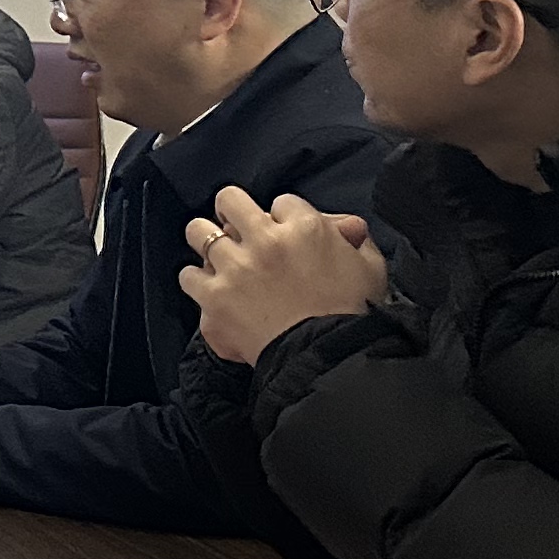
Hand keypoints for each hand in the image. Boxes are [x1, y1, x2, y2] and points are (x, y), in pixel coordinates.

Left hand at [179, 187, 387, 363]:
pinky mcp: (215, 296)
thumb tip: (345, 226)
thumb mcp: (369, 268)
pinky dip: (197, 281)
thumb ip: (354, 239)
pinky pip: (188, 275)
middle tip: (235, 227)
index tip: (283, 234)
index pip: (281, 202)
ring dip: (206, 241)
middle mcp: (266, 240)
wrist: (328, 358)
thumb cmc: (354, 314)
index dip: (281, 218)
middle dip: (231, 211)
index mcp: (305, 227)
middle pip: (230, 200)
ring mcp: (236, 267)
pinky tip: (210, 288)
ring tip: (217, 256)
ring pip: (199, 231)